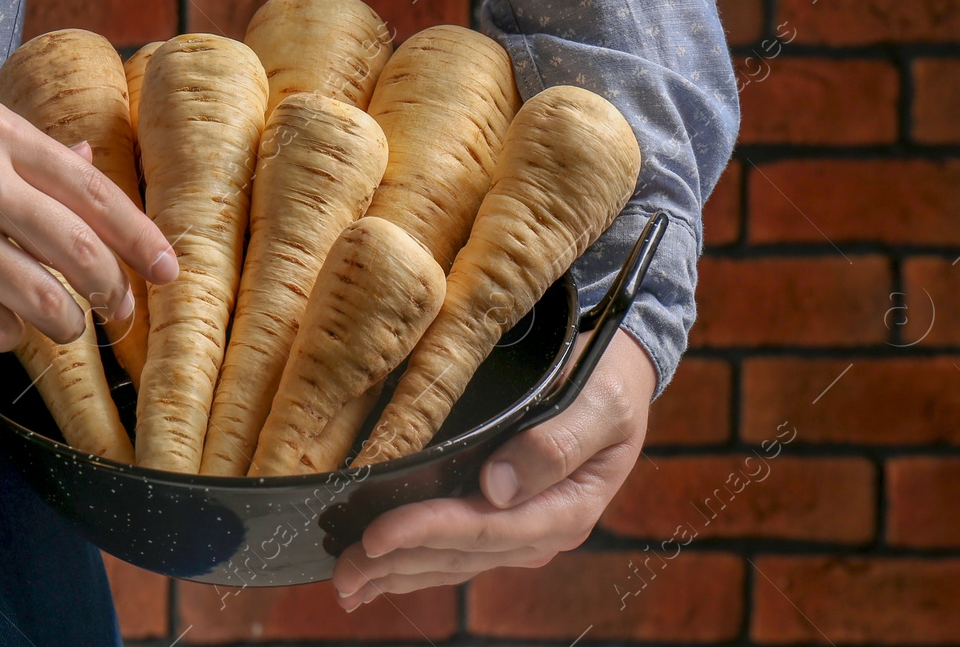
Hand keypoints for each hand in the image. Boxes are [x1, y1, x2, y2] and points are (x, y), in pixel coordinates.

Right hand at [0, 90, 177, 350]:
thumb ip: (24, 145)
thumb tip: (88, 156)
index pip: (93, 189)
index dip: (140, 236)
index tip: (168, 267)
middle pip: (80, 251)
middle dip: (115, 292)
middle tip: (123, 311)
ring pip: (42, 300)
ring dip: (66, 324)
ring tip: (66, 327)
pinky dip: (9, 333)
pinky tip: (2, 324)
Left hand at [331, 326, 656, 608]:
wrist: (618, 376)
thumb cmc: (608, 381)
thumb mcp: (599, 403)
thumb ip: (556, 444)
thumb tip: (499, 486)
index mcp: (566, 508)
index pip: (485, 527)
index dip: (427, 531)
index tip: (377, 534)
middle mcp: (541, 529)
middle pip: (459, 554)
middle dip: (397, 563)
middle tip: (342, 570)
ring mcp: (521, 528)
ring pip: (451, 560)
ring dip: (397, 571)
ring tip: (347, 582)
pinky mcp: (504, 519)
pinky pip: (455, 549)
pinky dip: (414, 560)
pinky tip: (379, 569)